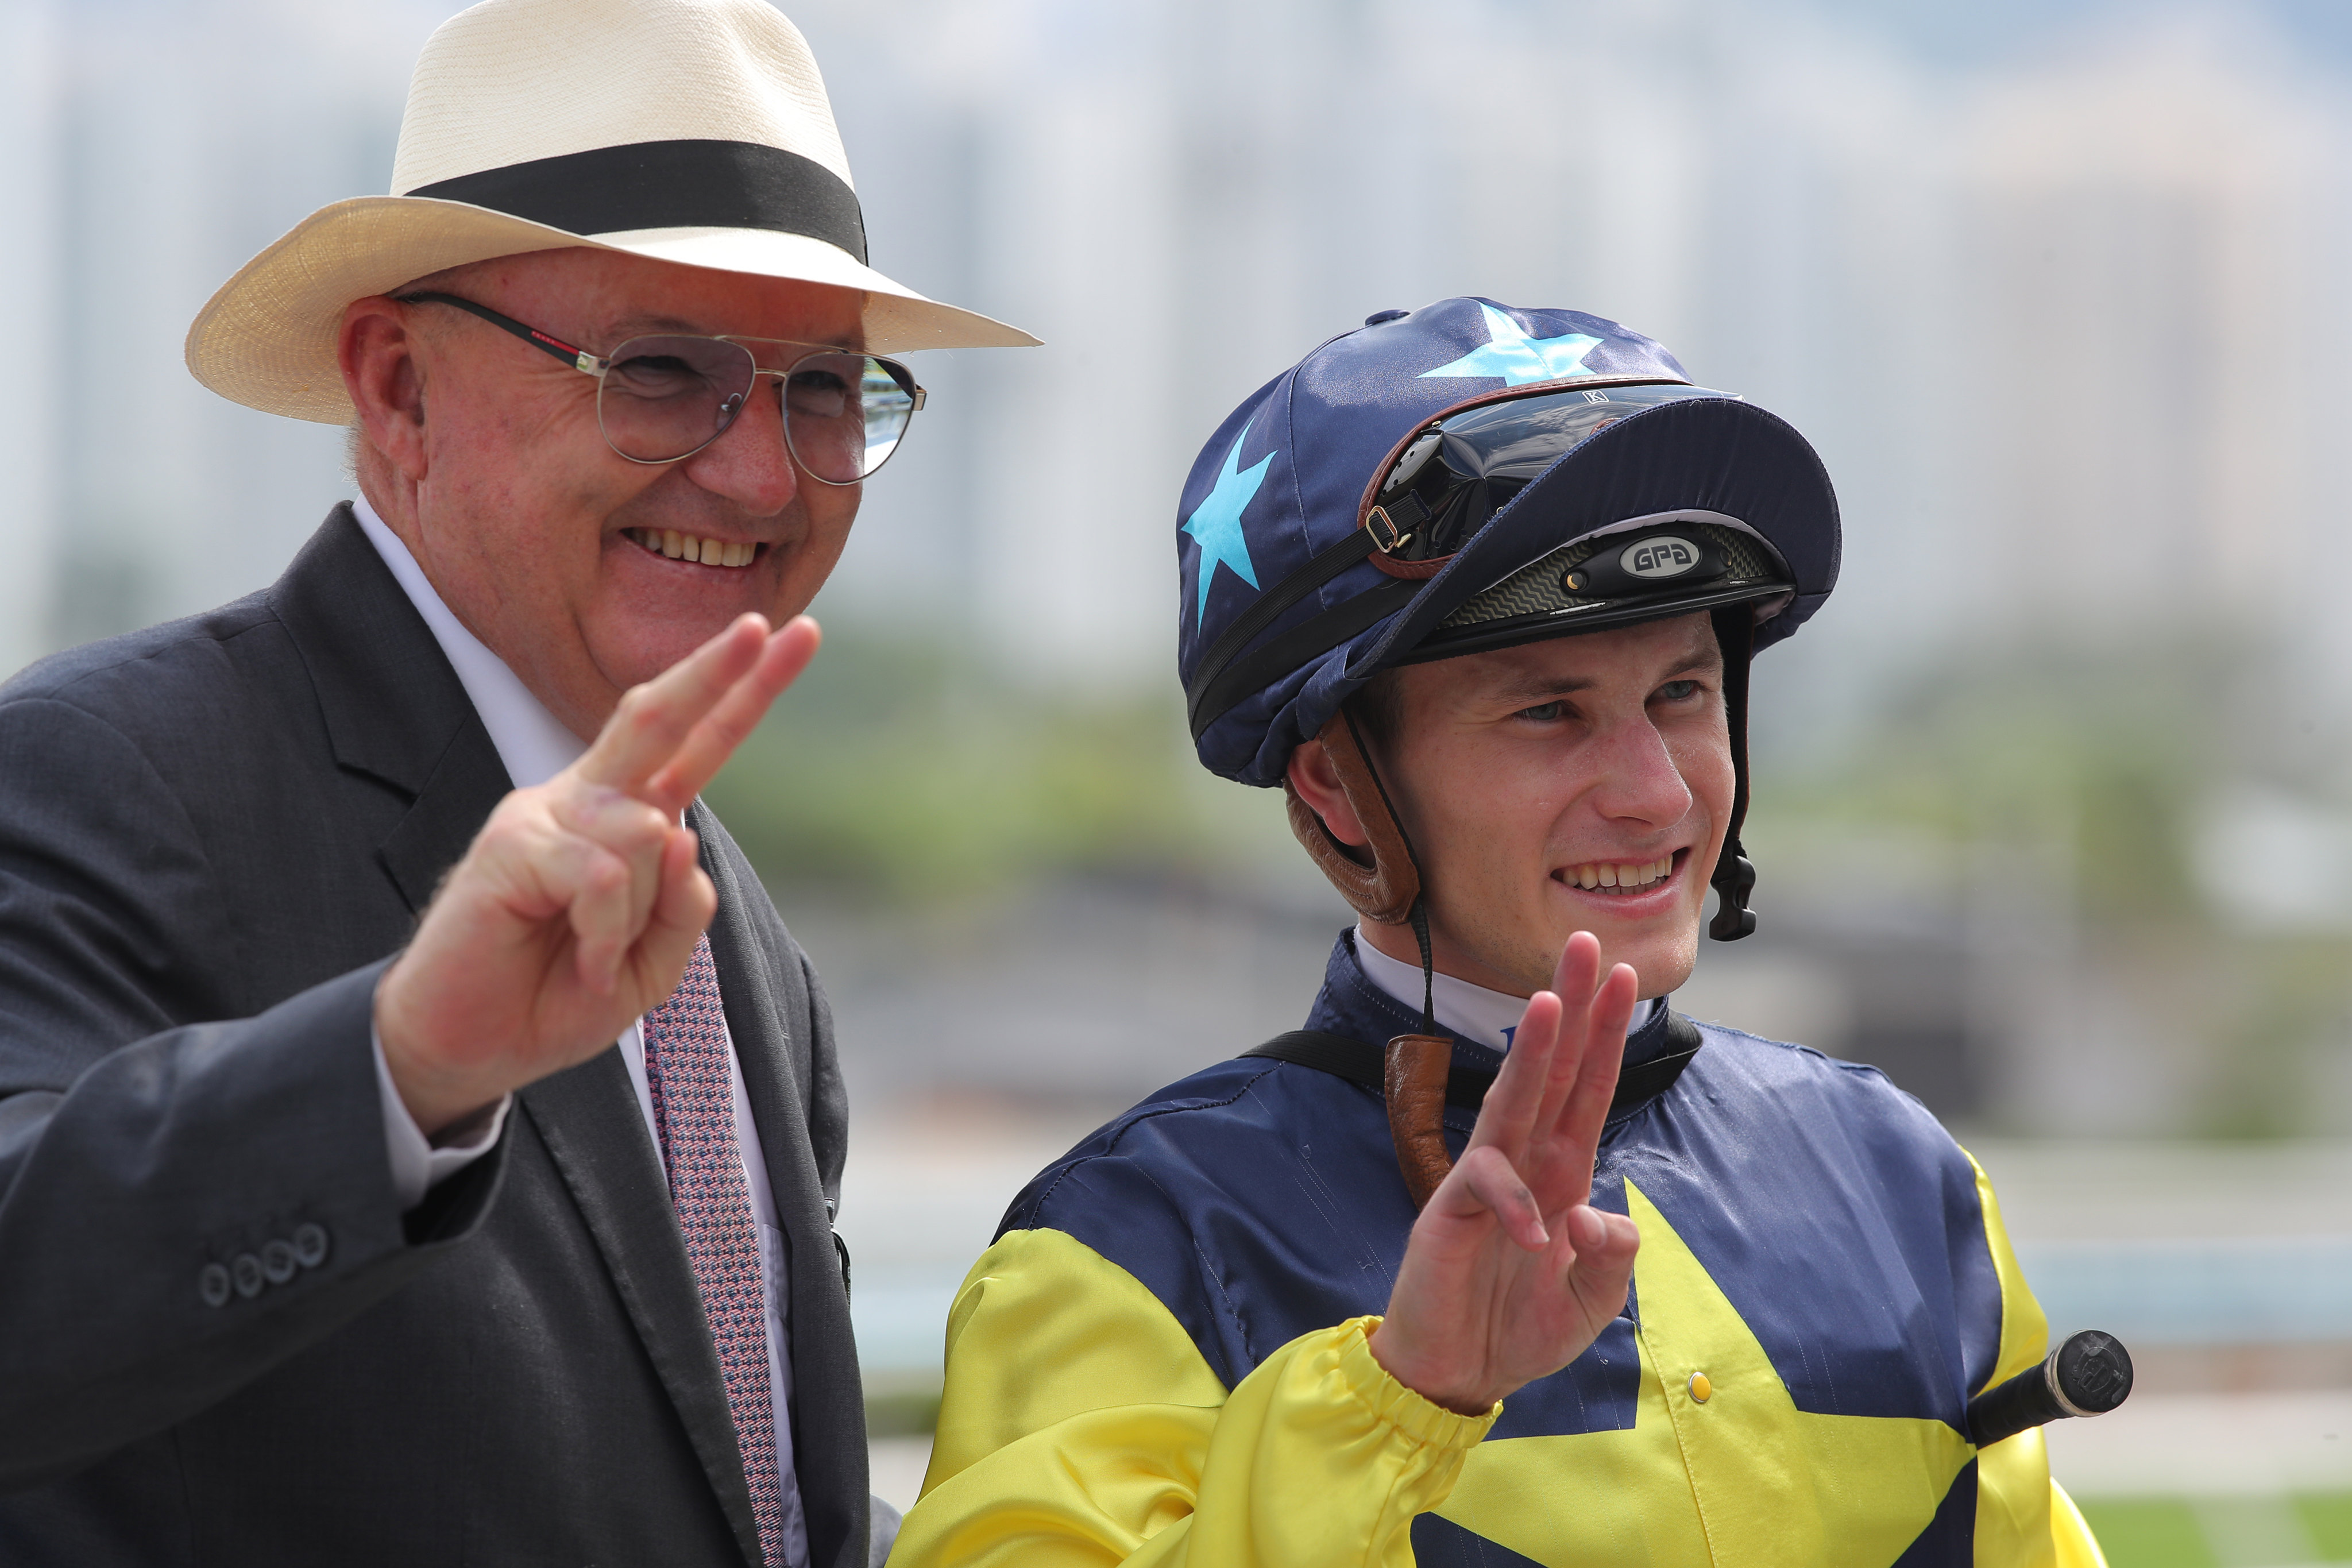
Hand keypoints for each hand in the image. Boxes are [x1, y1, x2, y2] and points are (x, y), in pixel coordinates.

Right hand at [375, 614, 820, 1134]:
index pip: (696, 745)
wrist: (469, 1045)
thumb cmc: (557, 997)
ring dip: (638, 913)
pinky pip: (600, 873)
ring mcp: (544, 814)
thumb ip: (683, 910)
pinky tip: (582, 964)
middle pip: (657, 716)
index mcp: (631, 819)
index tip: (795, 635)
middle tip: (764, 629)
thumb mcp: (652, 966)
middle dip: (716, 673)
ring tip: (596, 957)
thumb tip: (682, 835)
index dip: (743, 694)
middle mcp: (589, 799)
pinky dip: (605, 933)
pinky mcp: (510, 844)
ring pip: (644, 831)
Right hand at [1366, 932, 1642, 1414]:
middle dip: (1572, 1008)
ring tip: (1548, 1002)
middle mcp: (1527, 1163)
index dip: (1606, 1035)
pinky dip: (1514, 1205)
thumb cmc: (1520, 1331)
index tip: (1625, 977)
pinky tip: (1533, 1237)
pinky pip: (1488, 1186)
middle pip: (1553, 1071)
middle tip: (1586, 945)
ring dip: (1534, 1052)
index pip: (1590, 1090)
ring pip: (1513, 1101)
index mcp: (1563, 1174)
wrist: (1460, 1374)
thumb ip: (1612, 1259)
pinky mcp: (1453, 1210)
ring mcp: (1488, 1181)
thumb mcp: (1591, 1305)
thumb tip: (1601, 1216)